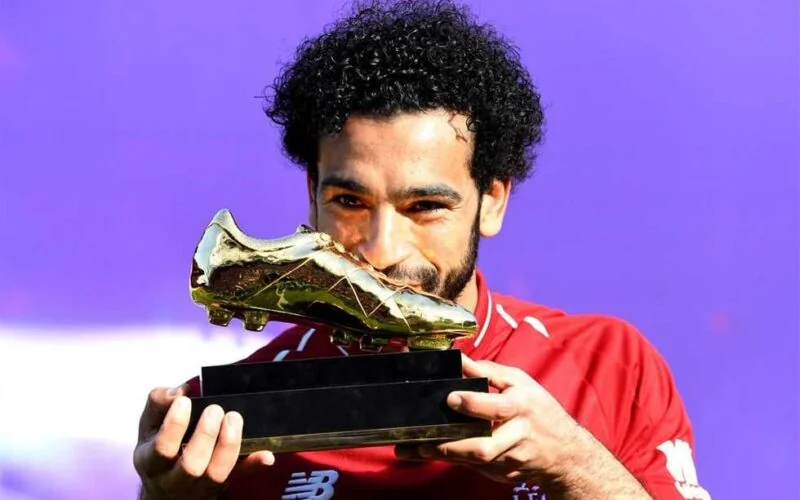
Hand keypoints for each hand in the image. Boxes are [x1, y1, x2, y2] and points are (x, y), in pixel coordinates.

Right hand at [133, 385, 274, 499]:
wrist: (166, 490)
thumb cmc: (158, 447)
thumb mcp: (149, 425)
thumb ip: (159, 403)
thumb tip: (181, 390)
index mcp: (152, 462)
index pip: (162, 448)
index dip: (174, 424)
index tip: (185, 401)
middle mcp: (175, 479)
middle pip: (191, 466)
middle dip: (206, 434)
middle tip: (215, 409)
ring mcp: (201, 485)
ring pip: (217, 474)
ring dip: (229, 445)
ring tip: (233, 418)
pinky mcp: (223, 484)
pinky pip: (240, 477)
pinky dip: (254, 465)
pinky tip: (266, 454)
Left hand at [395, 354, 580, 485]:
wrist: (566, 453)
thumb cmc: (539, 409)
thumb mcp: (520, 383)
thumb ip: (489, 371)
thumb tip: (459, 359)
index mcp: (522, 406)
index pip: (498, 407)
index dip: (474, 404)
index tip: (451, 399)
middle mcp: (518, 435)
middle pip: (484, 446)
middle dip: (452, 445)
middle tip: (422, 440)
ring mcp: (512, 459)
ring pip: (475, 462)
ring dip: (444, 456)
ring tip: (415, 450)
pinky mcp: (505, 474)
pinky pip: (477, 469)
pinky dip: (455, 461)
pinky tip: (433, 454)